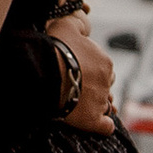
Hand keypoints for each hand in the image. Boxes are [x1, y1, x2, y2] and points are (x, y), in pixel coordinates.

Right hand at [50, 8, 115, 136]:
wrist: (45, 72)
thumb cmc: (54, 48)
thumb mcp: (66, 26)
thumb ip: (77, 26)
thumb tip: (82, 27)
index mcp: (104, 61)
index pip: (103, 68)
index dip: (91, 71)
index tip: (78, 72)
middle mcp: (106, 82)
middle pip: (105, 86)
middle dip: (95, 87)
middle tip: (78, 88)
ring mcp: (100, 101)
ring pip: (105, 105)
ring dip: (97, 106)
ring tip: (81, 106)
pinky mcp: (93, 120)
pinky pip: (106, 127)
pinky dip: (102, 126)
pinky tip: (94, 123)